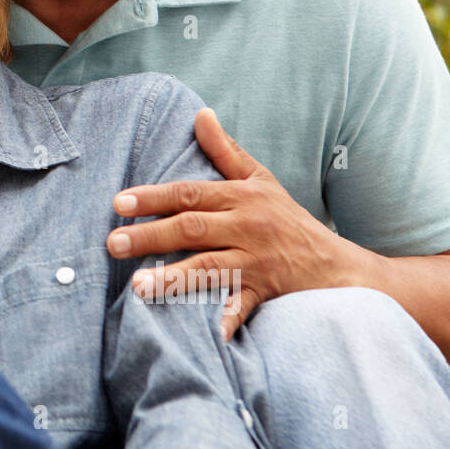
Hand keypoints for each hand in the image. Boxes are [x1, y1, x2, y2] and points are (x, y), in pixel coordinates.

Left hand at [107, 108, 350, 340]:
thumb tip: (200, 114)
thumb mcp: (261, 179)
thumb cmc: (289, 219)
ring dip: (174, 278)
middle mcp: (248, 227)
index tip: (118, 203)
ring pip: (211, 268)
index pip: (190, 193)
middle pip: (193, 228)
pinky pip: (242, 306)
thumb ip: (226, 150)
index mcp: (242, 197)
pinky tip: (206, 334)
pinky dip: (226, 320)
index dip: (153, 197)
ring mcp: (257, 261)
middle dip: (150, 236)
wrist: (337, 265)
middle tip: (113, 243)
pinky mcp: (266, 291)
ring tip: (139, 287)